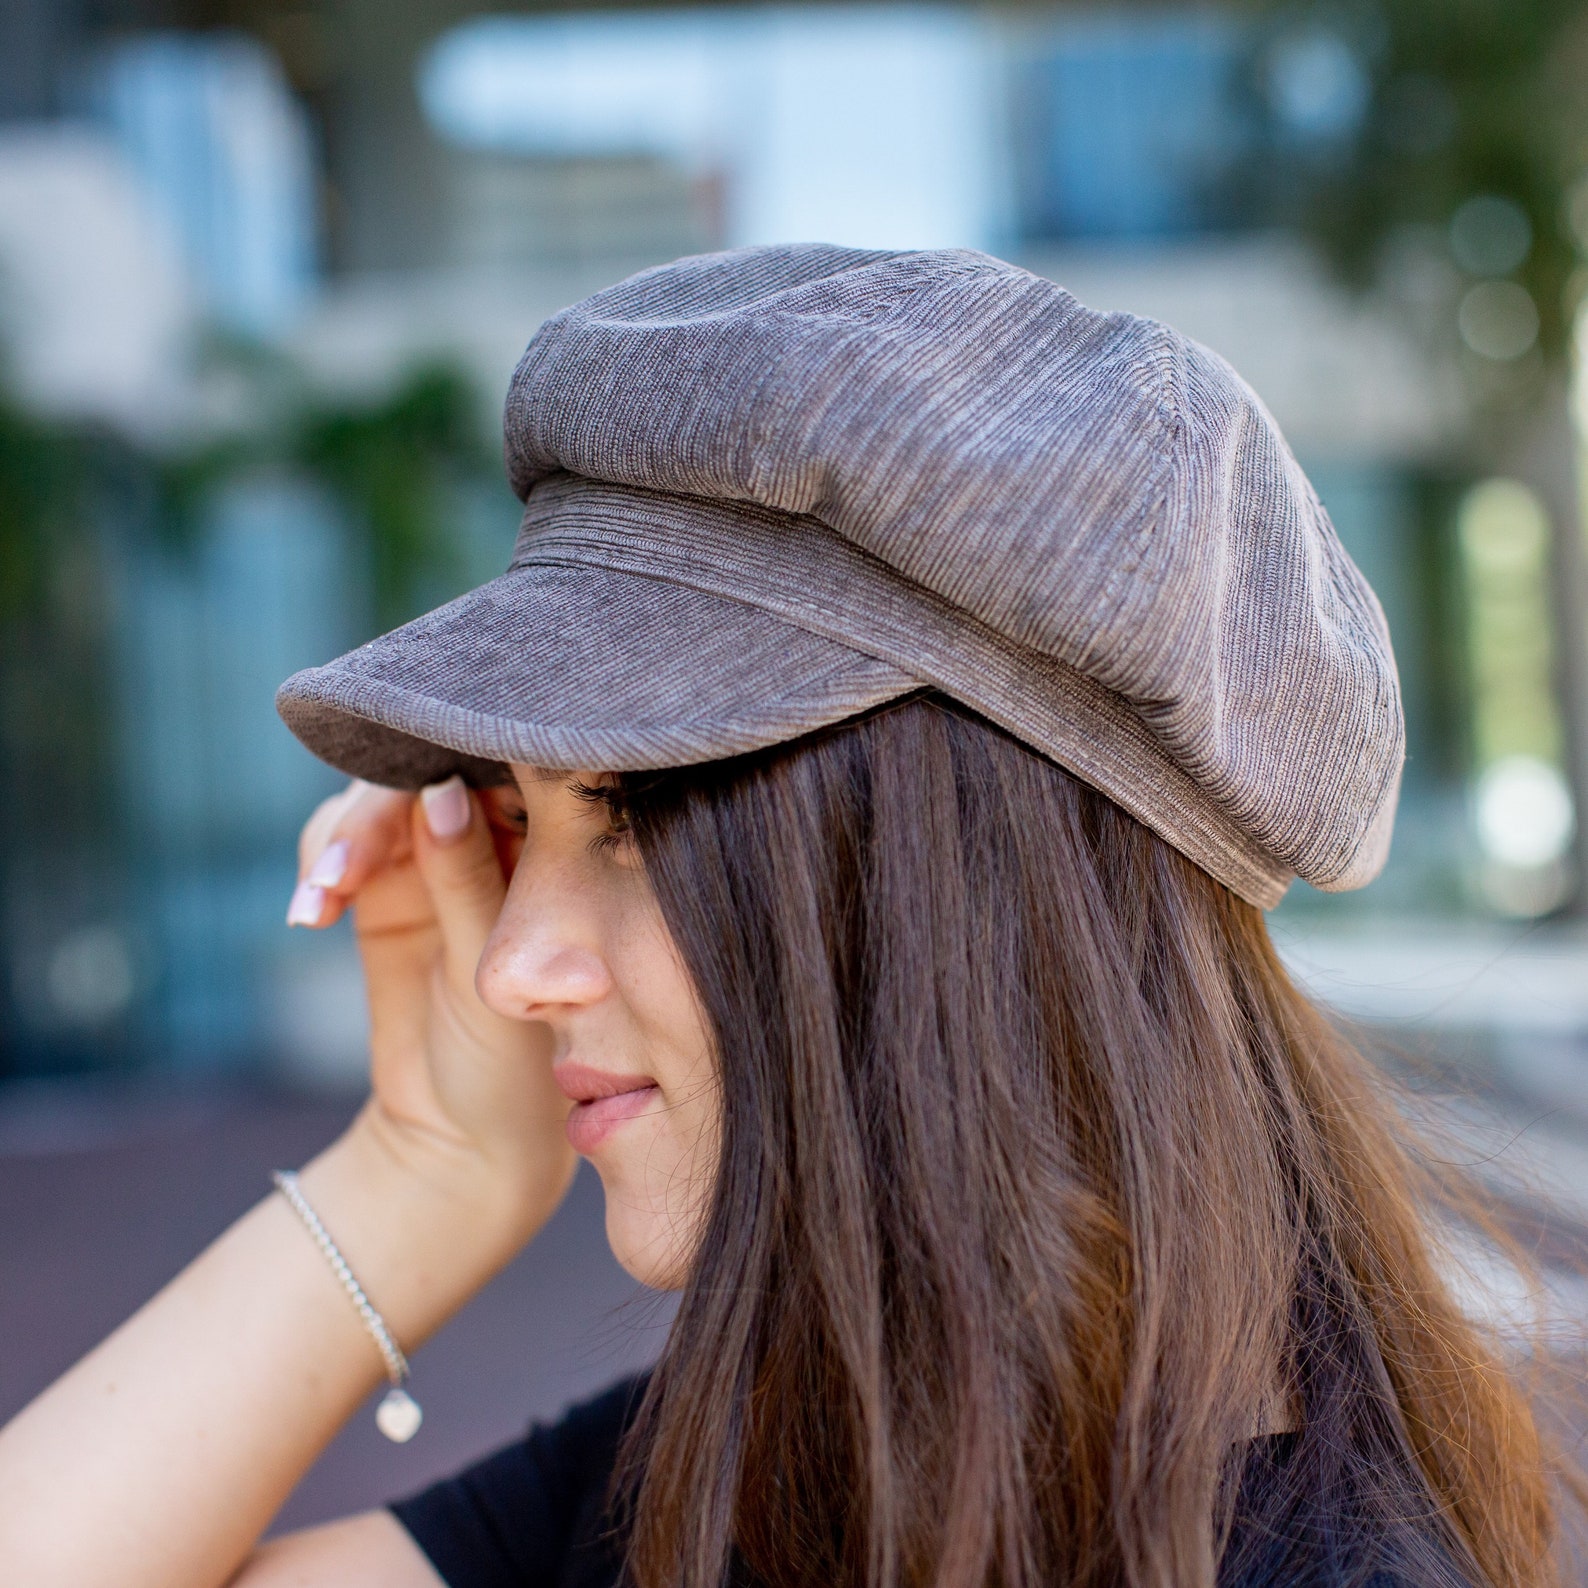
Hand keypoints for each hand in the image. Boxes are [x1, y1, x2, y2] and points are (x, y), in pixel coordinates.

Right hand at [288, 776, 576, 1256]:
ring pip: (377, 802)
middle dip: (378, 810)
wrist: (465, 1138)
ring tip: (323, 896)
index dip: (454, 758)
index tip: (418, 781)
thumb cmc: (516, 1059)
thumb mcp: (492, 969)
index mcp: (553, 842)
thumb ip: (467, 880)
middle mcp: (499, 834)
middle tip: (342, 868)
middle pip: (427, 772)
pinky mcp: (385, 888)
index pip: (503, 767)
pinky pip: (342, 846)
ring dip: (343, 840)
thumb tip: (439, 793)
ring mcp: (437, 857)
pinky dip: (323, 864)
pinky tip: (313, 911)